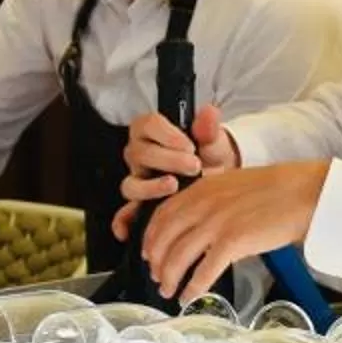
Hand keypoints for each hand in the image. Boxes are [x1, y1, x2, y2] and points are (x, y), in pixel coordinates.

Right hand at [111, 104, 238, 240]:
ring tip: (173, 186)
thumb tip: (209, 112)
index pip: (147, 125)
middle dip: (168, 159)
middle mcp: (139, 154)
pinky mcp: (140, 202)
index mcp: (151, 131)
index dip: (166, 134)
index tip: (188, 144)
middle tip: (193, 165)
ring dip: (151, 187)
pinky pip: (125, 213)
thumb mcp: (213, 140)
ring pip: (131, 184)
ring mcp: (137, 179)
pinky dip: (124, 222)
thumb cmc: (208, 155)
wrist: (217, 177)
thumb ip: (209, 128)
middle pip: (140, 153)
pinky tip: (129, 230)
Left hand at [139, 160, 324, 303]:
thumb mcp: (234, 184)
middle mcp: (203, 205)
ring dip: (169, 277)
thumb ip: (212, 199)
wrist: (305, 192)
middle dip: (156, 261)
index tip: (149, 252)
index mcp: (201, 189)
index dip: (150, 237)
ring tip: (168, 290)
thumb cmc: (278, 189)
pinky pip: (204, 270)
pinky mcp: (233, 242)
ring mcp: (216, 223)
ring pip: (178, 256)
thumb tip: (201, 221)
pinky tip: (189, 296)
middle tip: (157, 276)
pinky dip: (193, 287)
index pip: (162, 215)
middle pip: (164, 238)